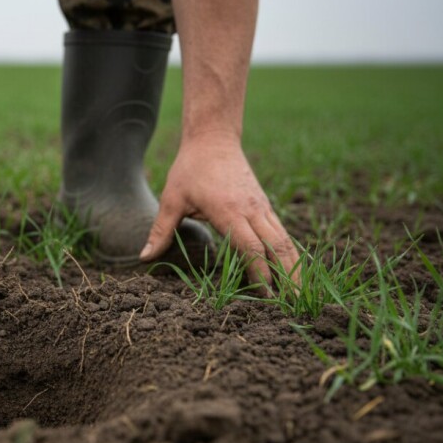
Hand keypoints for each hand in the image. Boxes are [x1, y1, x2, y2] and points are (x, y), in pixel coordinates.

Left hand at [139, 135, 298, 288]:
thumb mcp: (171, 199)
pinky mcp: (265, 205)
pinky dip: (288, 252)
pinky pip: (281, 232)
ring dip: (293, 267)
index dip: (259, 273)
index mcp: (228, 212)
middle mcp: (251, 210)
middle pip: (277, 247)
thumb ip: (161, 231)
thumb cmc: (190, 169)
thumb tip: (145, 257)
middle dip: (286, 276)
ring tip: (297, 293)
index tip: (263, 295)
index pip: (251, 248)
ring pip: (285, 240)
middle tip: (291, 303)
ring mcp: (262, 207)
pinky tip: (290, 270)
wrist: (214, 139)